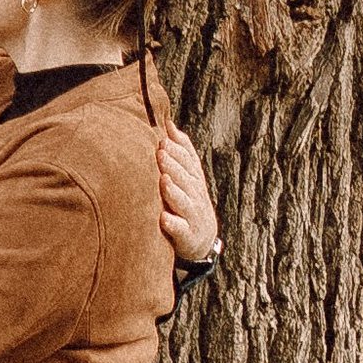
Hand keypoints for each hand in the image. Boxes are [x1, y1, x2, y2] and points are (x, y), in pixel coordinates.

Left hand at [157, 123, 219, 267]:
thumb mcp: (188, 175)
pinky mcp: (188, 235)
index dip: (178, 151)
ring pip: (184, 202)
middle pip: (186, 178)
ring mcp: (193, 215)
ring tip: (163, 181)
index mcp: (194, 179)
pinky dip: (173, 224)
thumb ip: (180, 150)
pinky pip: (181, 230)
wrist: (201, 239)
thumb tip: (168, 123)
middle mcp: (196, 195)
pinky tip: (163, 218)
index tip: (163, 140)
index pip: (189, 162)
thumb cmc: (188, 200)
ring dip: (174, 192)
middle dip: (174, 166)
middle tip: (160, 153)